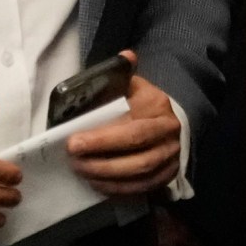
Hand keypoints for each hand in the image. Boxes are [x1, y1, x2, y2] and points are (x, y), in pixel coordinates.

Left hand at [65, 50, 182, 196]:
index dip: (102, 139)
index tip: (72, 142)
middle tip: (73, 161)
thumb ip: (123, 73)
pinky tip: (97, 184)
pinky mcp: (167, 176)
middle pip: (137, 157)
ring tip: (81, 172)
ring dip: (107, 177)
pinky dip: (118, 189)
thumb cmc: (143, 102)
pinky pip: (142, 188)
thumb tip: (126, 56)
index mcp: (158, 108)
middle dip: (101, 162)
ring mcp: (170, 158)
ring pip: (140, 175)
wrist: (172, 122)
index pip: (131, 129)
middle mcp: (169, 135)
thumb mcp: (135, 83)